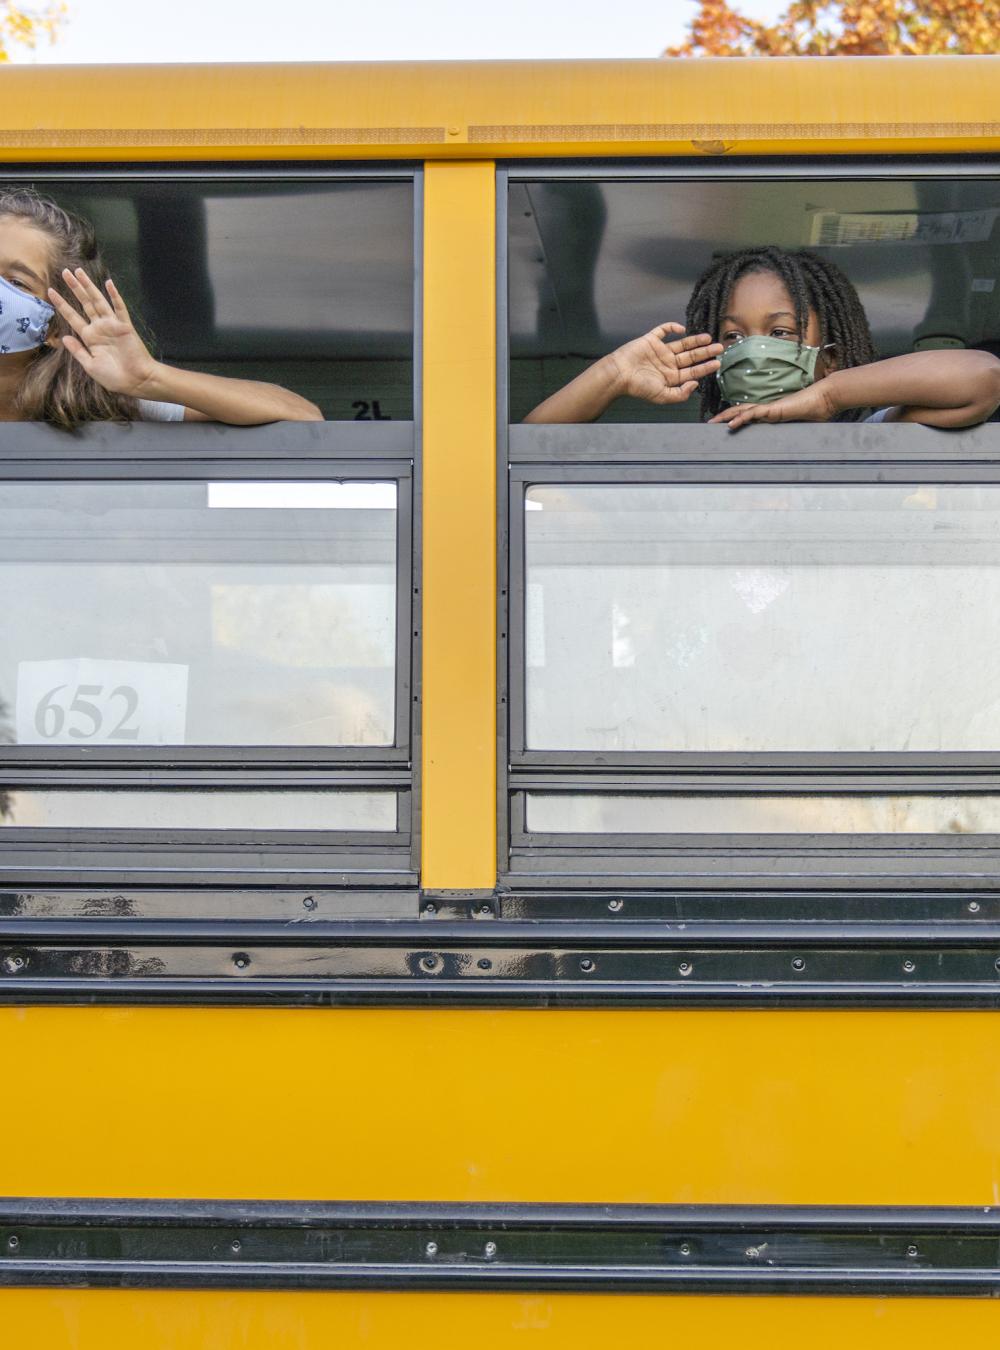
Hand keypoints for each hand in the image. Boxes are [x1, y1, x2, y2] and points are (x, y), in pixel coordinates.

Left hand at [47, 268, 157, 395]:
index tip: (51, 291)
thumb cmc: (114, 377)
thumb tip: (64, 337)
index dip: (62, 304)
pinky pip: (119, 308)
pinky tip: (108, 284)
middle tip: (65, 272)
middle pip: (84, 303)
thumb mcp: (90, 365)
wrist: (136, 381)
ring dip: (89, 286)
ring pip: (98, 301)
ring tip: (78, 272)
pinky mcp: (125, 326)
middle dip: (75, 287)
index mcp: (90, 337)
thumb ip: (77, 351)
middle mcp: (100, 328)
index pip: (73, 317)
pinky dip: (114, 296)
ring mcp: (112, 325)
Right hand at [607, 323, 722, 405]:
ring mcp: (660, 352)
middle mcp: (667, 364)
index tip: (717, 363)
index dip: (705, 368)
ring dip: (695, 341)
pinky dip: (672, 328)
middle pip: (691, 357)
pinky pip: (663, 331)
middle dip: (705, 353)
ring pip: (682, 344)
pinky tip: (682, 329)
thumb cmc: (637, 387)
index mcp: (670, 378)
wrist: (619, 374)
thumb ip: (680, 394)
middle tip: (719, 348)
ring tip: (708, 338)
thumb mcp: (662, 396)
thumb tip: (696, 384)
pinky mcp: (651, 340)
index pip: (692, 372)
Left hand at [709, 379, 838, 430]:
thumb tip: (797, 451)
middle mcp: (769, 409)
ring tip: (713, 423)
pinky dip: (741, 418)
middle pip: (741, 411)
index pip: (750, 414)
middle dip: (725, 417)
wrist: (828, 399)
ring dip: (727, 416)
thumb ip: (797, 436)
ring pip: (743, 410)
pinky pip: (755, 413)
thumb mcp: (803, 428)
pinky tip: (731, 425)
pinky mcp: (775, 409)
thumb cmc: (818, 411)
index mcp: (773, 413)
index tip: (724, 425)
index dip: (737, 417)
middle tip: (710, 423)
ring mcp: (771, 408)